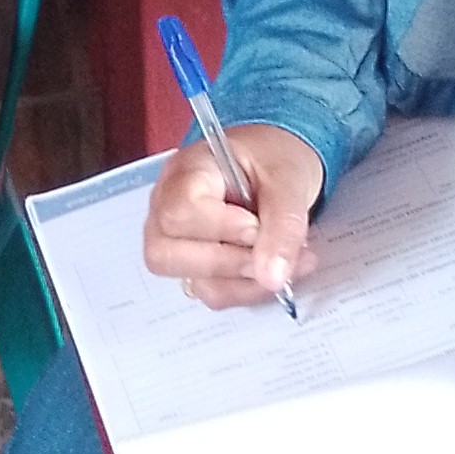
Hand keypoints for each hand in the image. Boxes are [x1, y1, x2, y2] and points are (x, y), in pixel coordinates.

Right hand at [141, 124, 324, 307]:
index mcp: (186, 172)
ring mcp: (178, 242)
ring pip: (192, 281)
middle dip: (227, 261)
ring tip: (285, 260)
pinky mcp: (198, 267)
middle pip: (166, 254)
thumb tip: (272, 277)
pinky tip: (275, 268)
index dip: (219, 228)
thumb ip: (284, 225)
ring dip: (245, 280)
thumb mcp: (289, 179)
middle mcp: (168, 208)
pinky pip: (214, 293)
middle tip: (268, 249)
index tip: (256, 225)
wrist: (280, 169)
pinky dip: (249, 289)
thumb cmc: (275, 160)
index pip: (178, 210)